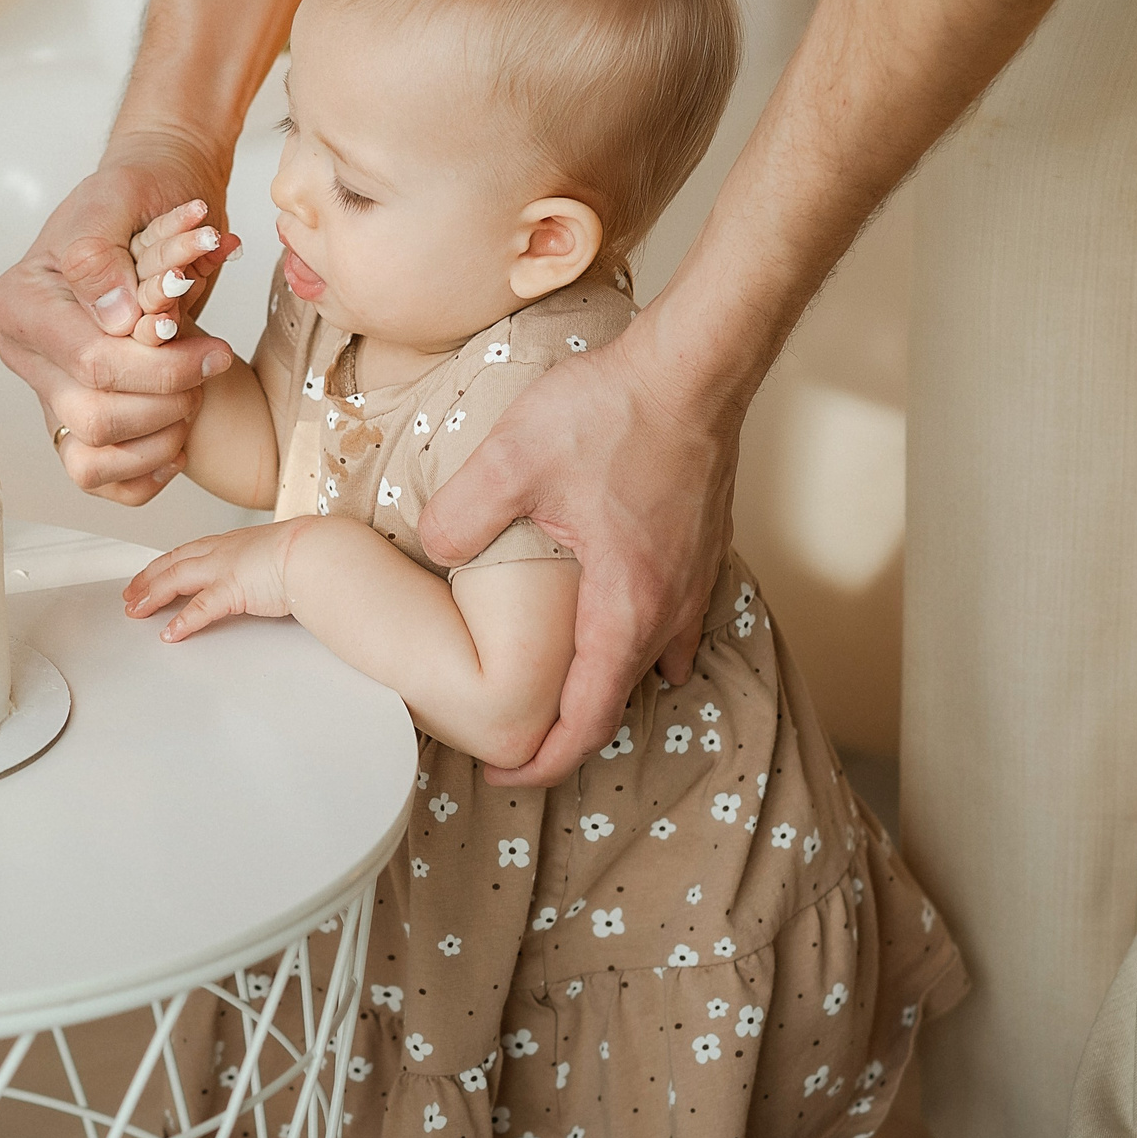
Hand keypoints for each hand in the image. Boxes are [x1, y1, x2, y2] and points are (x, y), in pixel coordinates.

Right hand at [0, 148, 239, 505]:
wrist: (154, 203)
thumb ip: (102, 254)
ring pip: (95, 454)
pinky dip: (146, 469)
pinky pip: (100, 477)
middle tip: (212, 365)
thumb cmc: (138, 193)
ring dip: (161, 434)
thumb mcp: (120, 197)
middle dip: (168, 399)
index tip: (212, 348)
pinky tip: (179, 435)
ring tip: (198, 391)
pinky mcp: (73, 418)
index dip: (159, 366)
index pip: (89, 361)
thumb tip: (114, 317)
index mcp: (20, 302)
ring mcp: (47, 390)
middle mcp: (24, 352)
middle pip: (94, 414)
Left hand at [123, 519, 309, 639]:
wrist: (319, 551)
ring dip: (153, 596)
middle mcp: (223, 552)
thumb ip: (267, 563)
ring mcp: (224, 570)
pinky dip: (182, 622)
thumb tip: (272, 574)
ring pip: (176, 580)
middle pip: (173, 563)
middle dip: (148, 579)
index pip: (190, 551)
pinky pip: (199, 609)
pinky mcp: (231, 591)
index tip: (152, 573)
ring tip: (136, 611)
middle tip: (131, 594)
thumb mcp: (281, 552)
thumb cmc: (311, 552)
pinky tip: (170, 633)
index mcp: (234, 542)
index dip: (167, 563)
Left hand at [416, 329, 733, 786]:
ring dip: (601, 686)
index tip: (502, 772)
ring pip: (647, 662)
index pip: (585, 721)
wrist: (694, 365)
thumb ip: (461, 517)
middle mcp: (670, 610)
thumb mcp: (511, 462)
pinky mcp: (702, 550)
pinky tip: (618, 629)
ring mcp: (694, 581)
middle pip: (615, 701)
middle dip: (563, 730)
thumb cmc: (613, 412)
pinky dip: (637, 643)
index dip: (541, 760)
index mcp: (625, 610)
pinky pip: (673, 622)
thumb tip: (434, 549)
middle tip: (511, 735)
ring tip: (555, 689)